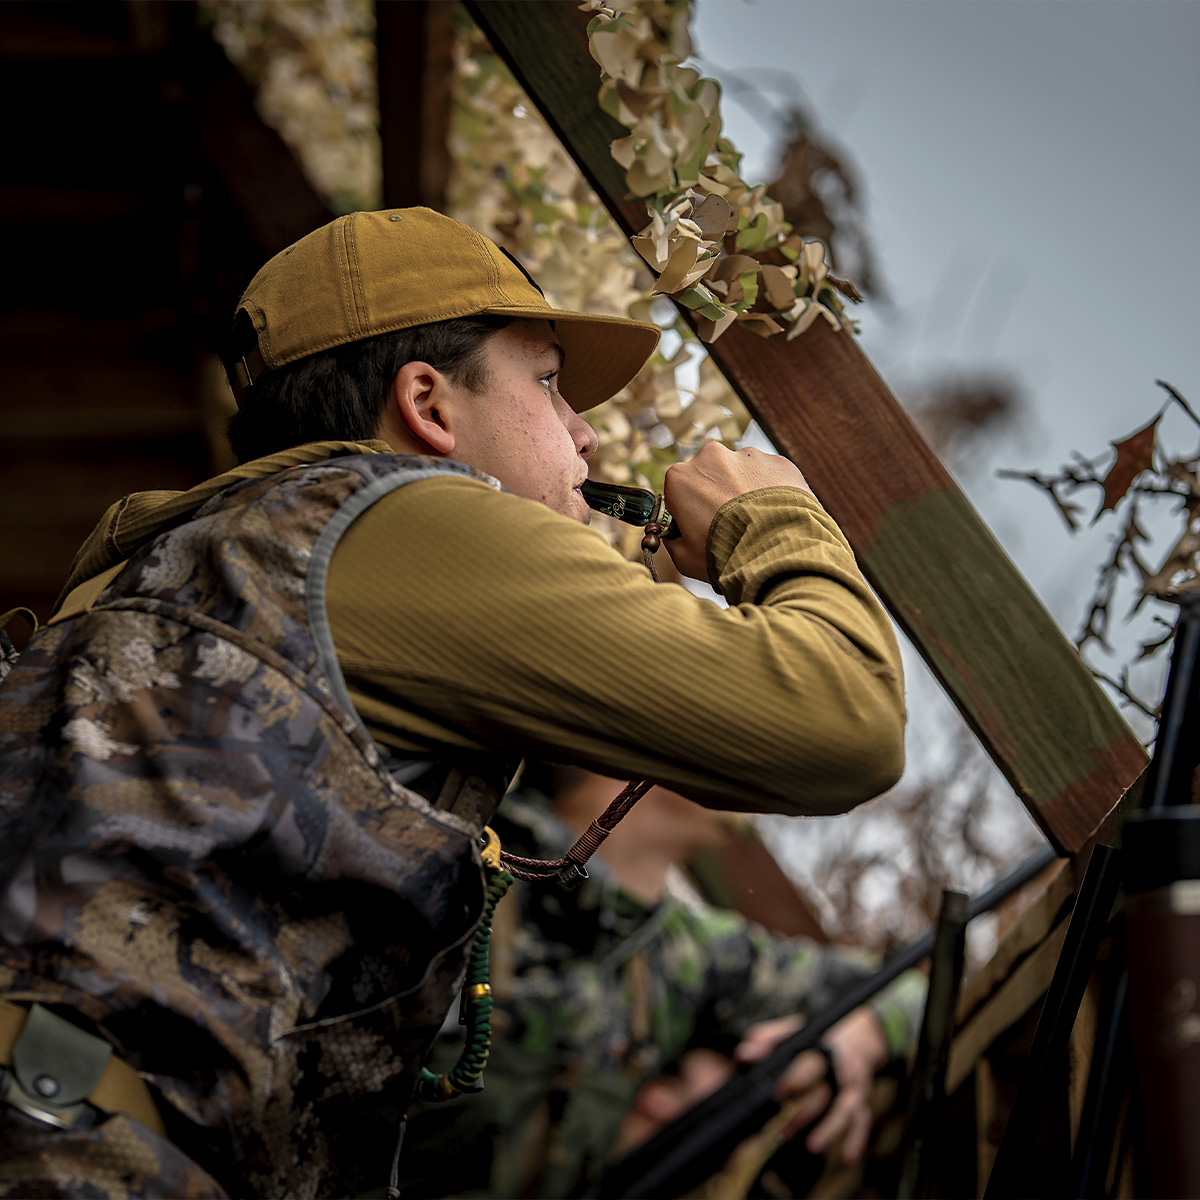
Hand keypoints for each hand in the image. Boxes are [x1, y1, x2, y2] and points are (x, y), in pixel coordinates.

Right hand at [662, 442, 809, 579]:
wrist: (775, 554)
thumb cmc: (725, 556)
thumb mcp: (684, 558)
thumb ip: (673, 541)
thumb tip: (674, 537)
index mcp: (680, 477)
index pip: (679, 490)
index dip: (689, 509)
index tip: (700, 525)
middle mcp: (711, 457)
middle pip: (710, 474)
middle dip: (718, 493)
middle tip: (731, 523)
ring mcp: (747, 456)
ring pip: (742, 472)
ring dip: (745, 490)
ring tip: (757, 521)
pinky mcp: (778, 462)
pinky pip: (770, 475)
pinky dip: (772, 491)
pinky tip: (775, 515)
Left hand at [733, 1005, 888, 1163]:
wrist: (854, 1037)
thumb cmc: (813, 1039)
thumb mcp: (788, 1032)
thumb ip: (765, 1039)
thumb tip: (745, 1055)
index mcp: (820, 1047)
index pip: (808, 1064)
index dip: (795, 1079)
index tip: (778, 1095)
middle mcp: (839, 1067)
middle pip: (825, 1092)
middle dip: (806, 1112)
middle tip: (785, 1131)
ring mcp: (853, 1085)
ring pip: (845, 1109)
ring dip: (830, 1129)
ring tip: (812, 1147)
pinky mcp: (861, 1102)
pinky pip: (862, 1122)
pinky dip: (857, 1140)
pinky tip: (848, 1158)